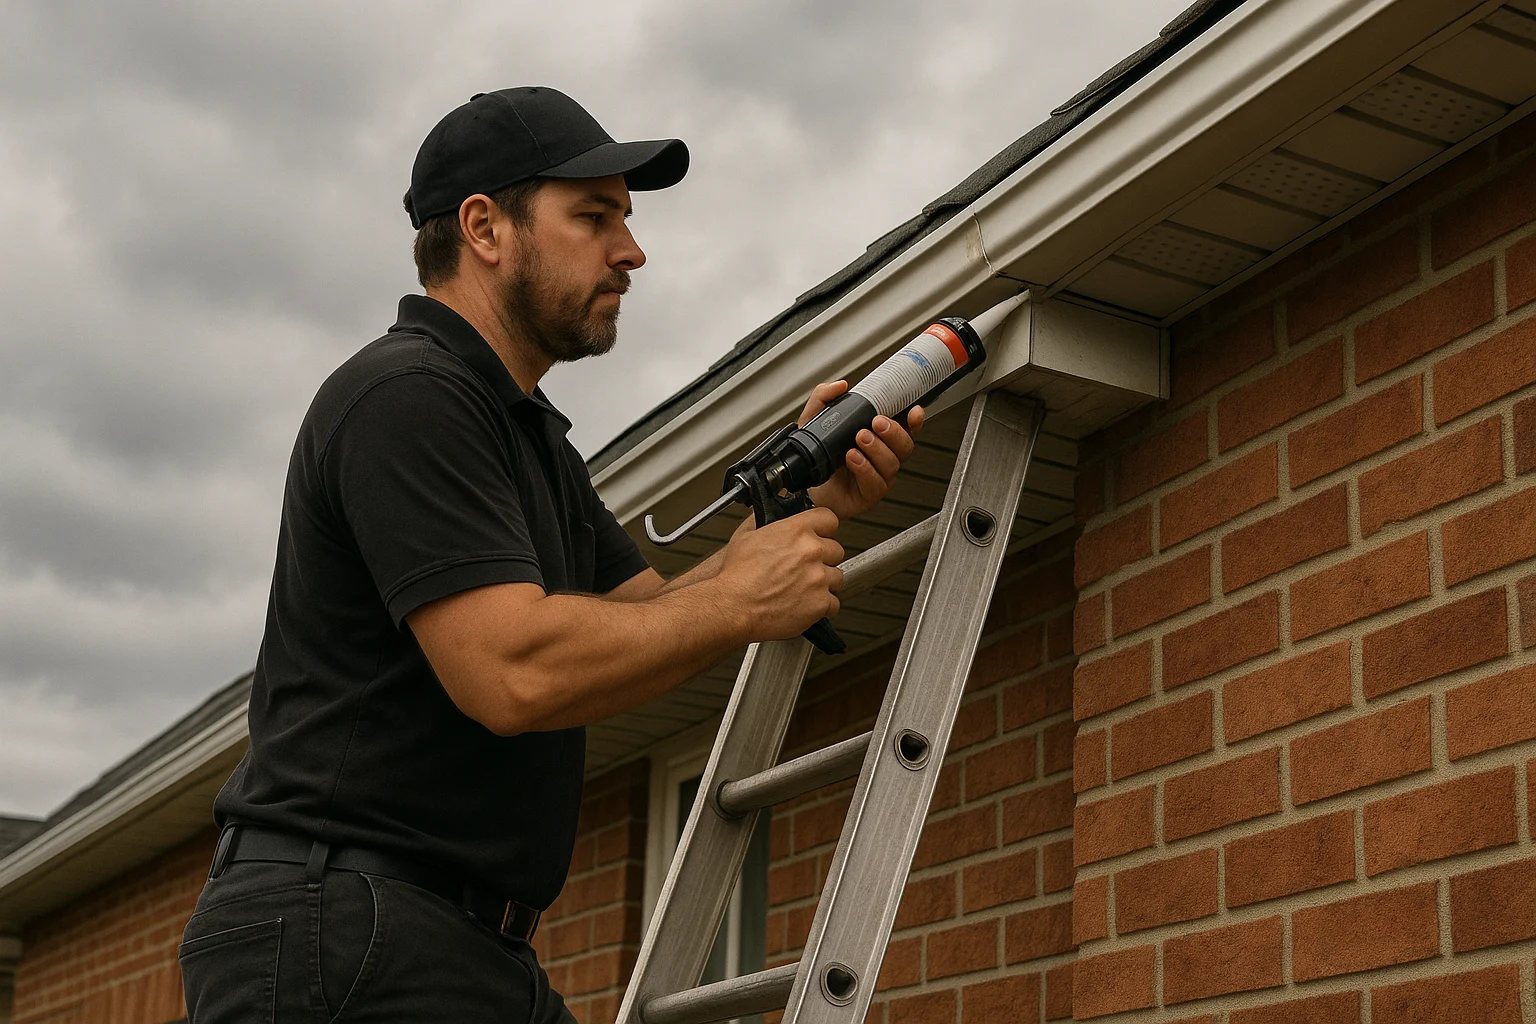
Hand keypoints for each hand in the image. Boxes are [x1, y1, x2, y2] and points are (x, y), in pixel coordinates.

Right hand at [712, 507, 843, 640]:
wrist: (733, 607)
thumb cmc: (736, 577)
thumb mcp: (746, 537)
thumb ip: (769, 525)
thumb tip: (773, 519)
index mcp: (796, 531)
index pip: (829, 518)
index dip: (824, 529)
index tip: (820, 536)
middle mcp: (811, 552)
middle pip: (836, 550)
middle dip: (823, 559)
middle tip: (805, 568)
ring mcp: (818, 578)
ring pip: (837, 577)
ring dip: (824, 583)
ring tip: (804, 588)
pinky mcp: (820, 603)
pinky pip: (833, 603)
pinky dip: (822, 606)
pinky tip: (805, 604)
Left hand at [800, 381, 922, 520]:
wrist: (808, 485)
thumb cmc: (820, 456)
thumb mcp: (815, 421)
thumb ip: (823, 398)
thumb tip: (840, 386)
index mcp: (879, 438)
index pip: (905, 428)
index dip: (914, 420)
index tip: (914, 411)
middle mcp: (883, 457)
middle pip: (905, 445)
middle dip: (893, 432)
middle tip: (876, 422)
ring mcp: (879, 476)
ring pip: (892, 463)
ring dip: (877, 449)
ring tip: (858, 440)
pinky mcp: (869, 494)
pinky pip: (876, 483)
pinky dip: (865, 468)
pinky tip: (853, 458)